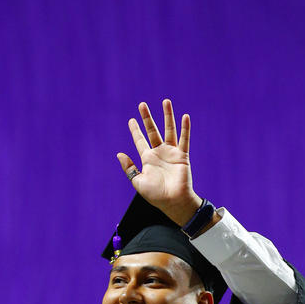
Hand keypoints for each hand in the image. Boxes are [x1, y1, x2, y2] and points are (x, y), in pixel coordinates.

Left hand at [117, 99, 201, 226]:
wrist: (173, 202)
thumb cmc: (156, 195)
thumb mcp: (137, 182)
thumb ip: (129, 168)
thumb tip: (119, 154)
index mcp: (147, 159)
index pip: (140, 140)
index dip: (135, 130)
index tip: (131, 120)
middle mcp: (159, 153)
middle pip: (152, 131)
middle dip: (147, 118)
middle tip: (142, 105)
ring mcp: (171, 153)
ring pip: (169, 130)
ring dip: (167, 116)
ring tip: (165, 101)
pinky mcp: (182, 156)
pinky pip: (184, 140)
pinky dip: (185, 129)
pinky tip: (185, 117)